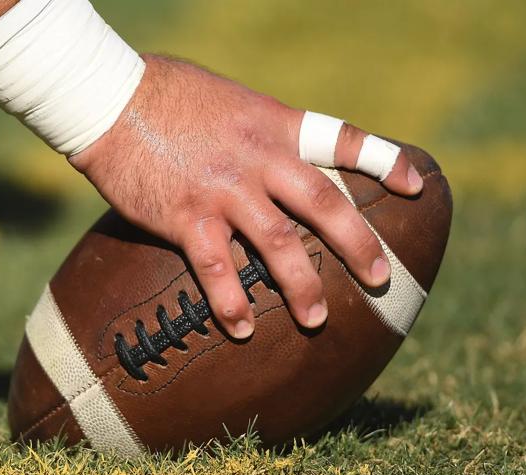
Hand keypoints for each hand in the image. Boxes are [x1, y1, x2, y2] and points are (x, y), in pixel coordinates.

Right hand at [68, 55, 423, 338]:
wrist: (109, 99)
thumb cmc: (163, 94)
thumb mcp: (227, 100)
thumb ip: (257, 132)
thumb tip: (272, 157)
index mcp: (273, 125)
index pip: (342, 139)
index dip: (384, 161)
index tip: (416, 185)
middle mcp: (258, 159)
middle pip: (324, 204)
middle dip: (358, 245)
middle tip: (381, 279)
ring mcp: (223, 190)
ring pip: (278, 245)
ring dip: (301, 286)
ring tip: (316, 319)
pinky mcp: (186, 217)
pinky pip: (217, 268)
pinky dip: (231, 302)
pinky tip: (241, 329)